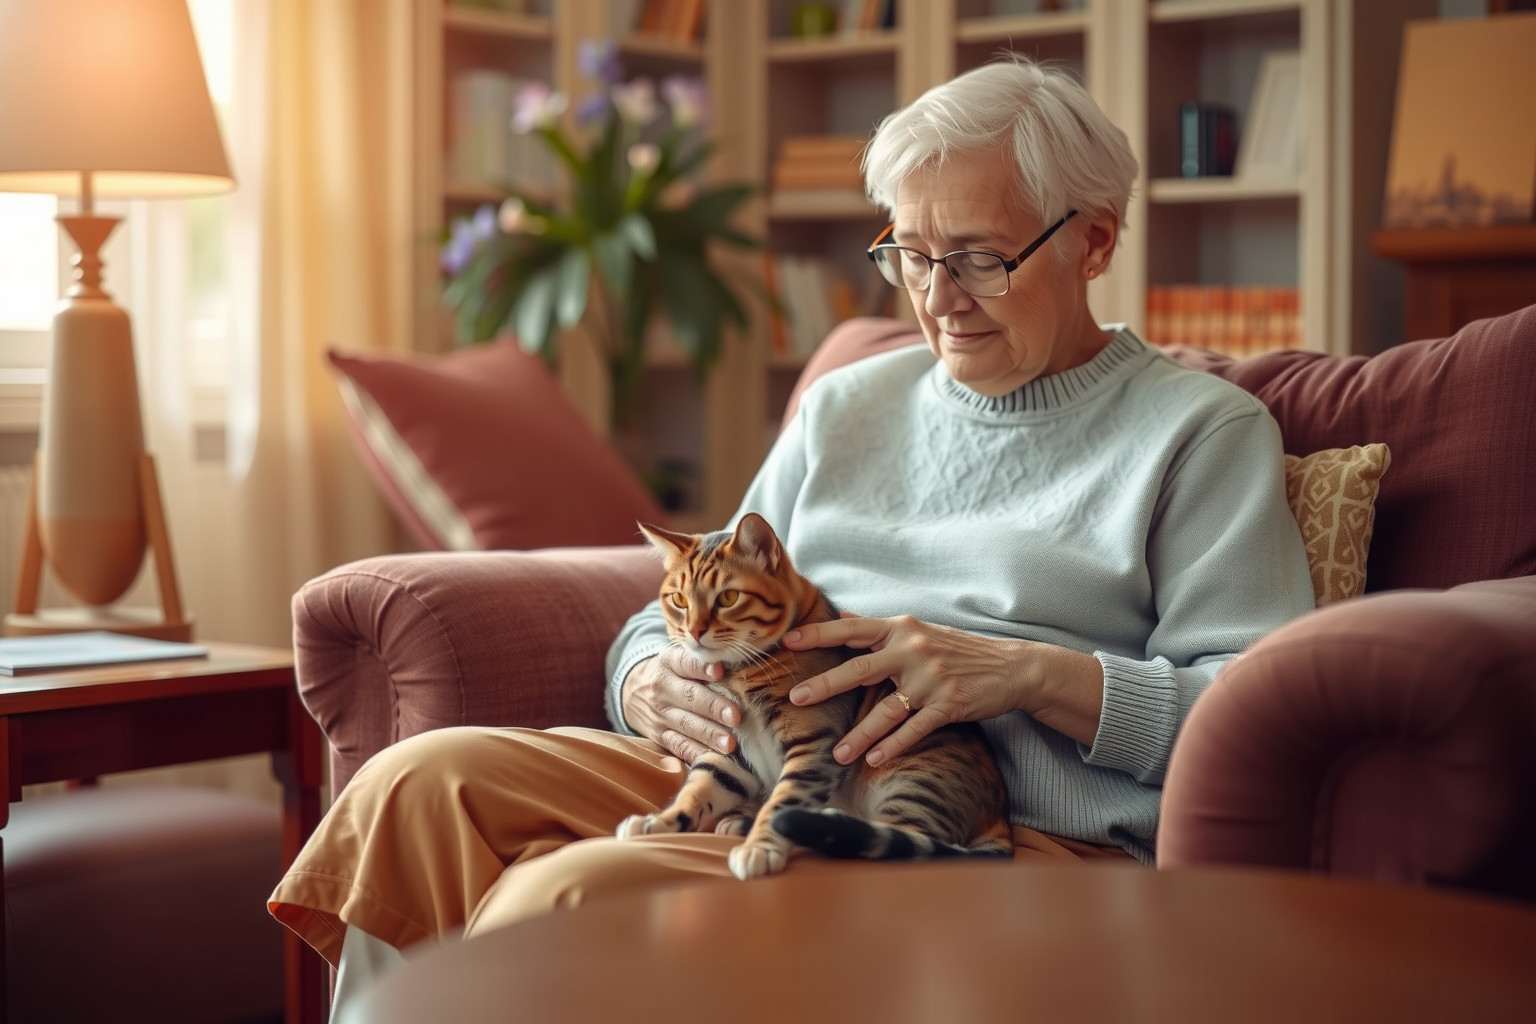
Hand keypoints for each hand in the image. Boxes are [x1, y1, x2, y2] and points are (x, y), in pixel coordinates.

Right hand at [621, 648, 740, 761]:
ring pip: (685, 724)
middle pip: (689, 696)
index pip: (685, 663)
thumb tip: (740, 664)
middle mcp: (662, 688)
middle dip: (713, 707)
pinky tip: (713, 757)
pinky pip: (678, 746)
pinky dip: (695, 753)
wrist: (633, 692)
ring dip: (709, 734)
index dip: (702, 667)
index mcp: (669, 662)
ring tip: (730, 743)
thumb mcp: (679, 658)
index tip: (720, 671)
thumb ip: (703, 660)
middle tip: (735, 716)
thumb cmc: (672, 673)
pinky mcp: (659, 736)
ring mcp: (659, 714)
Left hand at [783, 615, 1102, 765]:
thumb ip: (878, 627)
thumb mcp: (918, 630)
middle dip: (825, 684)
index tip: (787, 642)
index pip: (851, 629)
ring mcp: (931, 678)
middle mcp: (912, 650)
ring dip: (860, 734)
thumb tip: (840, 615)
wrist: (1011, 666)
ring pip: (886, 709)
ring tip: (837, 754)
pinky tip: (875, 760)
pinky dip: (894, 746)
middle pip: (860, 668)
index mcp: (900, 629)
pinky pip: (915, 728)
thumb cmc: (958, 649)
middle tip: (796, 698)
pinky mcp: (949, 703)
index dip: (818, 634)